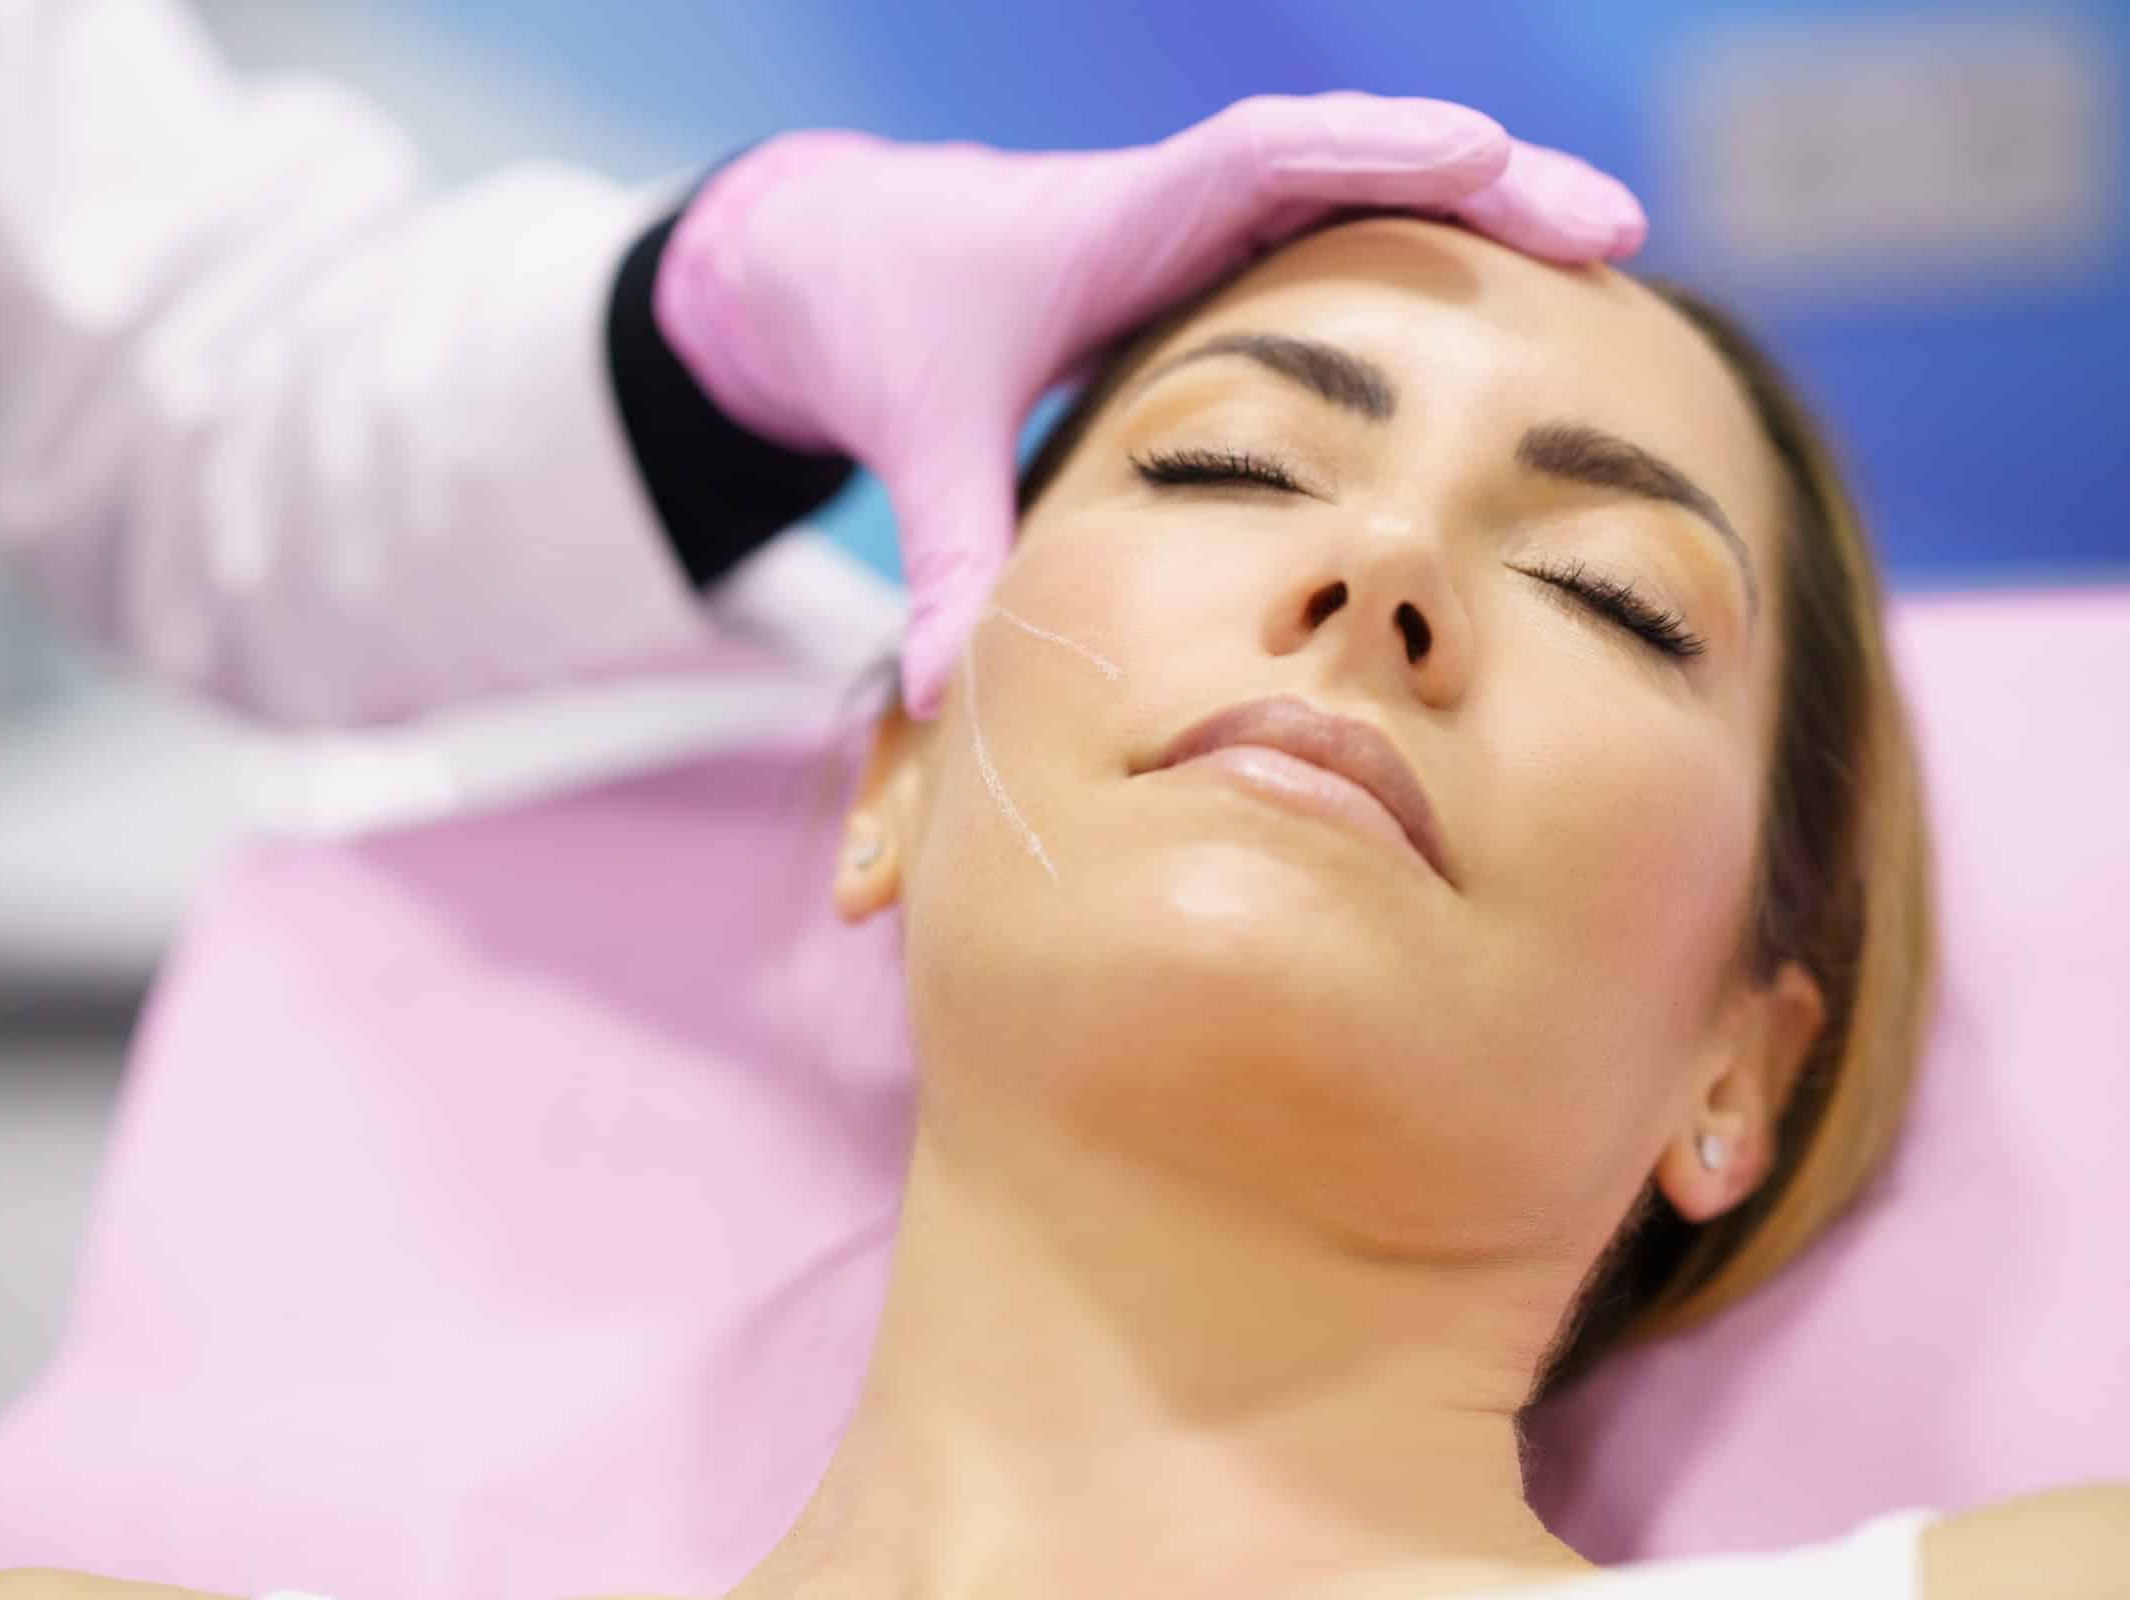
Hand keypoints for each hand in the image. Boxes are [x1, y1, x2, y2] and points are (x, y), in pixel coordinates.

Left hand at [656, 94, 1645, 714]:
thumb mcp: (917, 439)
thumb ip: (948, 558)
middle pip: (1349, 159)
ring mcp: (1204, 228)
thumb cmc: (884, 324)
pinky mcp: (1214, 265)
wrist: (836, 265)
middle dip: (1480, 178)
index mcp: (1115, 221)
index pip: (1253, 160)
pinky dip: (1428, 252)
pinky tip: (1516, 301)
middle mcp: (1176, 205)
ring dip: (1480, 211)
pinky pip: (1340, 237)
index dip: (1366, 153)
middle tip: (1610, 221)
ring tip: (1607, 246)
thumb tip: (950, 695)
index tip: (1473, 158)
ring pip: (1363, 193)